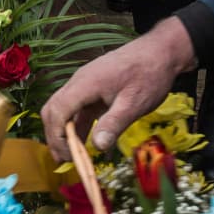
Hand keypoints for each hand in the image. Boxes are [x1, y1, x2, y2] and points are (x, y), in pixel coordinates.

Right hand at [43, 18, 199, 161]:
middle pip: (53, 109)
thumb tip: (97, 147)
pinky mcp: (93, 89)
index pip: (57, 110)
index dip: (57, 136)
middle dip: (55, 136)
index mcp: (85, 84)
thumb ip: (114, 123)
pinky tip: (85, 142)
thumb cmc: (149, 75)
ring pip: (63, 109)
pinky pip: (78, 108)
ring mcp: (85, 85)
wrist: (160, 52)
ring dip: (64, 132)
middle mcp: (79, 82)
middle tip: (65, 161)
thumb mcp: (134, 103)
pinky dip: (76, 126)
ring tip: (71, 157)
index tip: (70, 158)